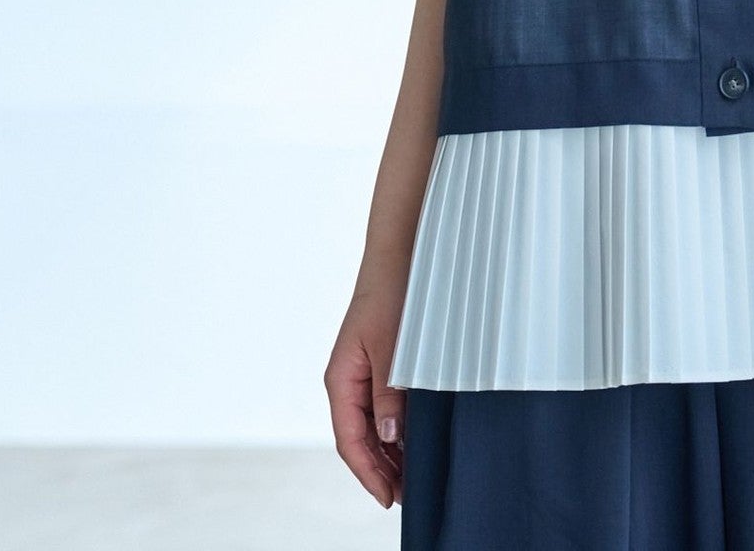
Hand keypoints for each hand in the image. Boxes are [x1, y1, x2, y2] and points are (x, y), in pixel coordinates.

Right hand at [324, 280, 408, 507]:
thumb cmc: (391, 295)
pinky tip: (412, 442)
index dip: (369, 472)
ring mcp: (362, 373)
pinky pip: (381, 407)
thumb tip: (390, 439)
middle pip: (359, 438)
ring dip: (388, 453)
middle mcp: (347, 381)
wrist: (398, 255)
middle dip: (380, 469)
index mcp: (341, 379)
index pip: (350, 440)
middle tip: (407, 495)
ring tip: (411, 477)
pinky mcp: (379, 364)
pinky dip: (395, 429)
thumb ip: (389, 394)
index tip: (390, 497)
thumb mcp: (392, 348)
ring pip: (371, 426)